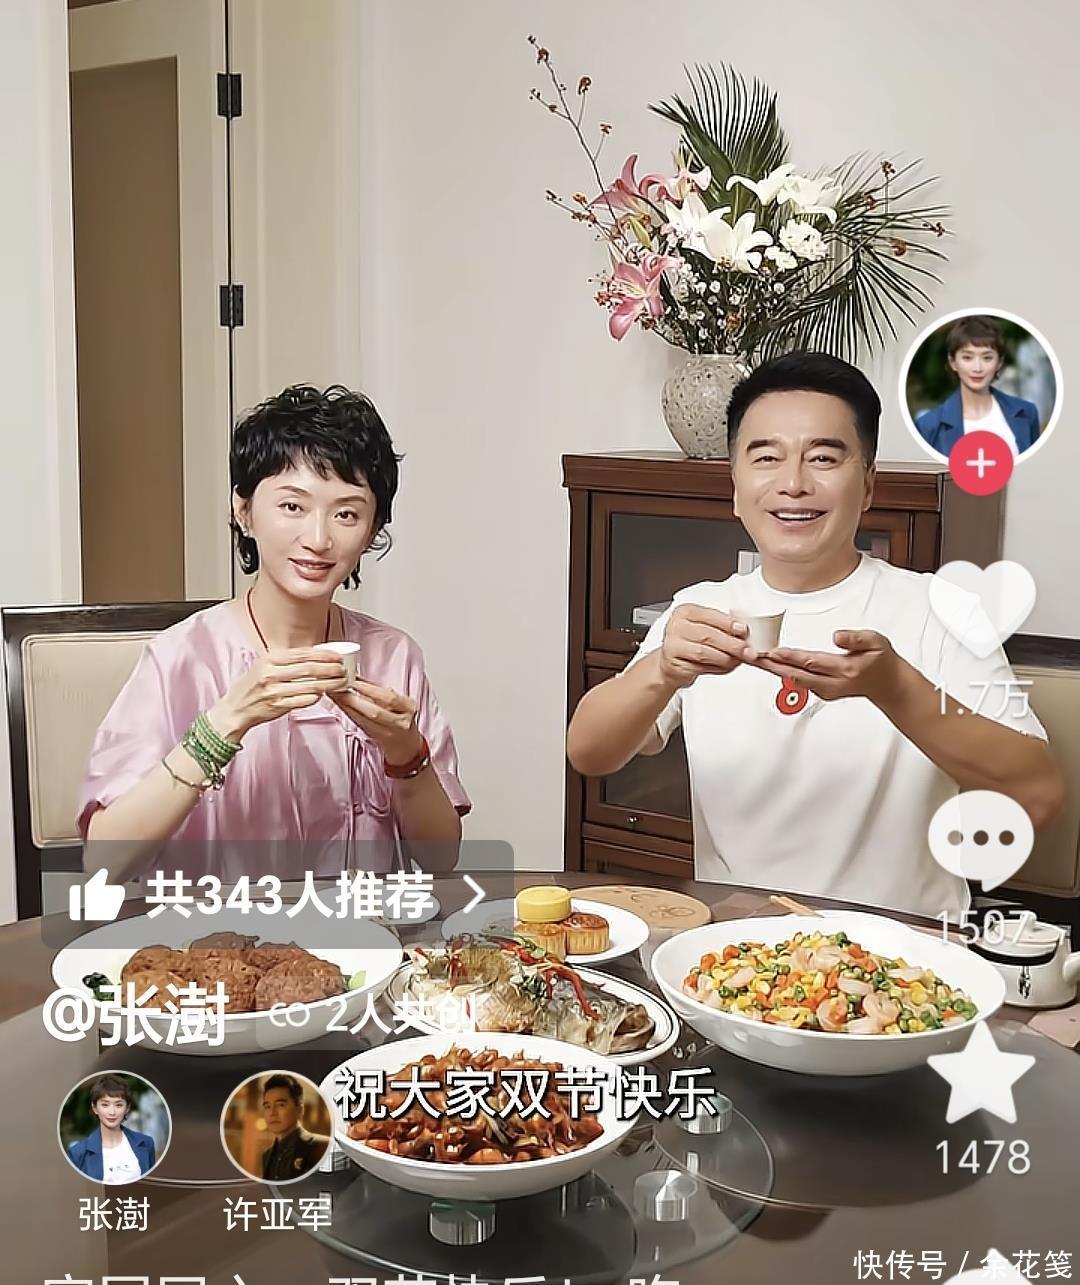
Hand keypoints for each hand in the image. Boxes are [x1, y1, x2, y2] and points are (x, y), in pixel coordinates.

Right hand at [209, 649, 347, 739]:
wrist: (234, 709)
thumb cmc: (252, 687)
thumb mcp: (264, 666)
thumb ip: (285, 660)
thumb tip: (313, 655)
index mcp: (269, 659)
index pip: (302, 654)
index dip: (322, 654)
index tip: (337, 656)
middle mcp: (271, 673)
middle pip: (308, 668)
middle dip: (330, 668)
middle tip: (343, 669)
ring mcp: (274, 691)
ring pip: (309, 685)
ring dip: (328, 684)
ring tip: (340, 682)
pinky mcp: (277, 706)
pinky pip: (302, 700)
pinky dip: (316, 697)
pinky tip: (324, 694)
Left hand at [330, 679, 423, 764]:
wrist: (405, 743)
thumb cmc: (401, 717)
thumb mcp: (399, 701)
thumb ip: (379, 690)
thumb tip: (357, 677)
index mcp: (408, 708)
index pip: (388, 698)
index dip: (369, 689)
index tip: (353, 680)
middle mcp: (399, 722)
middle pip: (374, 712)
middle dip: (353, 699)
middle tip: (338, 688)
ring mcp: (387, 732)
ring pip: (363, 719)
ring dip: (346, 705)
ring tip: (334, 694)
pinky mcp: (374, 738)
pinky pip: (358, 723)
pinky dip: (347, 712)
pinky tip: (339, 704)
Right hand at [656, 603, 754, 689]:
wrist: (672, 663)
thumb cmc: (691, 643)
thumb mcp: (706, 628)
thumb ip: (723, 626)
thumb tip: (744, 627)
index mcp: (685, 612)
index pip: (709, 615)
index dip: (728, 623)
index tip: (744, 630)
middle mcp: (676, 627)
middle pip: (708, 635)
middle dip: (731, 644)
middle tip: (747, 650)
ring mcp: (672, 646)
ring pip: (704, 652)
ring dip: (726, 658)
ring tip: (738, 660)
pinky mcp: (674, 665)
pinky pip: (701, 667)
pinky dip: (718, 668)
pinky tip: (726, 666)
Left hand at [752, 629, 904, 704]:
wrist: (888, 684)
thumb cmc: (881, 660)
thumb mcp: (877, 642)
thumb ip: (857, 639)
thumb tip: (836, 636)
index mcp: (846, 670)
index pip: (812, 662)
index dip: (791, 657)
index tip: (773, 651)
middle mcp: (833, 684)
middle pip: (797, 675)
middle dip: (772, 666)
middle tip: (752, 656)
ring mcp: (826, 690)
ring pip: (794, 679)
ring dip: (773, 670)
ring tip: (754, 659)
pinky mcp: (821, 691)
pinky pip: (798, 681)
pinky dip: (782, 672)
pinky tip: (770, 664)